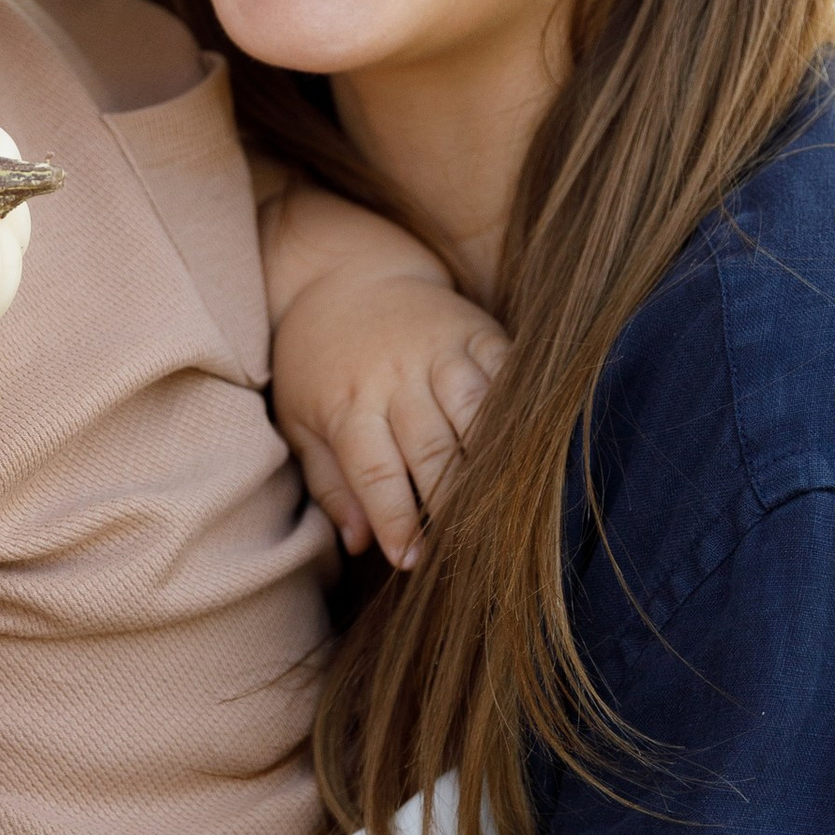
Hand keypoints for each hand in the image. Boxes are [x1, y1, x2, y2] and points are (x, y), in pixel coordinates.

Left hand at [272, 266, 506, 567]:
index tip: (412, 560)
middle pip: (433, 448)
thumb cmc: (318, 364)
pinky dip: (522, 411)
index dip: (398, 520)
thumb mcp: (302, 422)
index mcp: (349, 402)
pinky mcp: (477, 330)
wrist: (343, 274)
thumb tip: (360, 543)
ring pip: (476, 412)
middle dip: (449, 503)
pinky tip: (532, 450)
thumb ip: (330, 483)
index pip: (376, 472)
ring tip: (504, 507)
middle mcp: (396, 375)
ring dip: (493, 462)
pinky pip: (507, 373)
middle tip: (465, 546)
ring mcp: (441, 349)